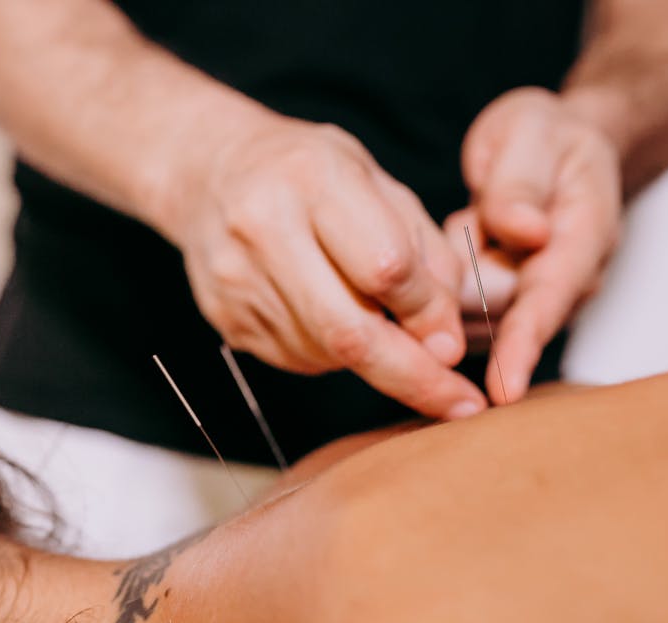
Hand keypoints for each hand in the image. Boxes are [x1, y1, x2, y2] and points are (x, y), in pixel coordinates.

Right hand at [161, 113, 486, 420]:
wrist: (209, 174)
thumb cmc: (309, 173)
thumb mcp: (377, 182)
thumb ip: (423, 251)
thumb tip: (444, 339)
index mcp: (312, 177)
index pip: (386, 267)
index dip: (429, 312)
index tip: (453, 342)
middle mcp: (264, 228)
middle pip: (349, 330)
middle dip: (412, 375)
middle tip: (458, 403)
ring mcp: (237, 279)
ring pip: (326, 352)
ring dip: (372, 359)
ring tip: (382, 328)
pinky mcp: (225, 317)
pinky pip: (298, 358)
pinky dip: (333, 354)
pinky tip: (332, 317)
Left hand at [458, 87, 621, 403]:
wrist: (548, 146)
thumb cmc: (541, 138)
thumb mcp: (530, 133)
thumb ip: (520, 182)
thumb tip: (524, 230)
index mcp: (583, 237)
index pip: (550, 301)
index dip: (524, 345)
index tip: (503, 388)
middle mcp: (563, 280)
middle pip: (501, 319)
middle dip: (464, 295)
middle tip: (462, 228)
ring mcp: (532, 297)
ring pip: (471, 319)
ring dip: (449, 287)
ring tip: (466, 226)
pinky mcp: (500, 305)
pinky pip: (454, 312)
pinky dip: (439, 289)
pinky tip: (449, 249)